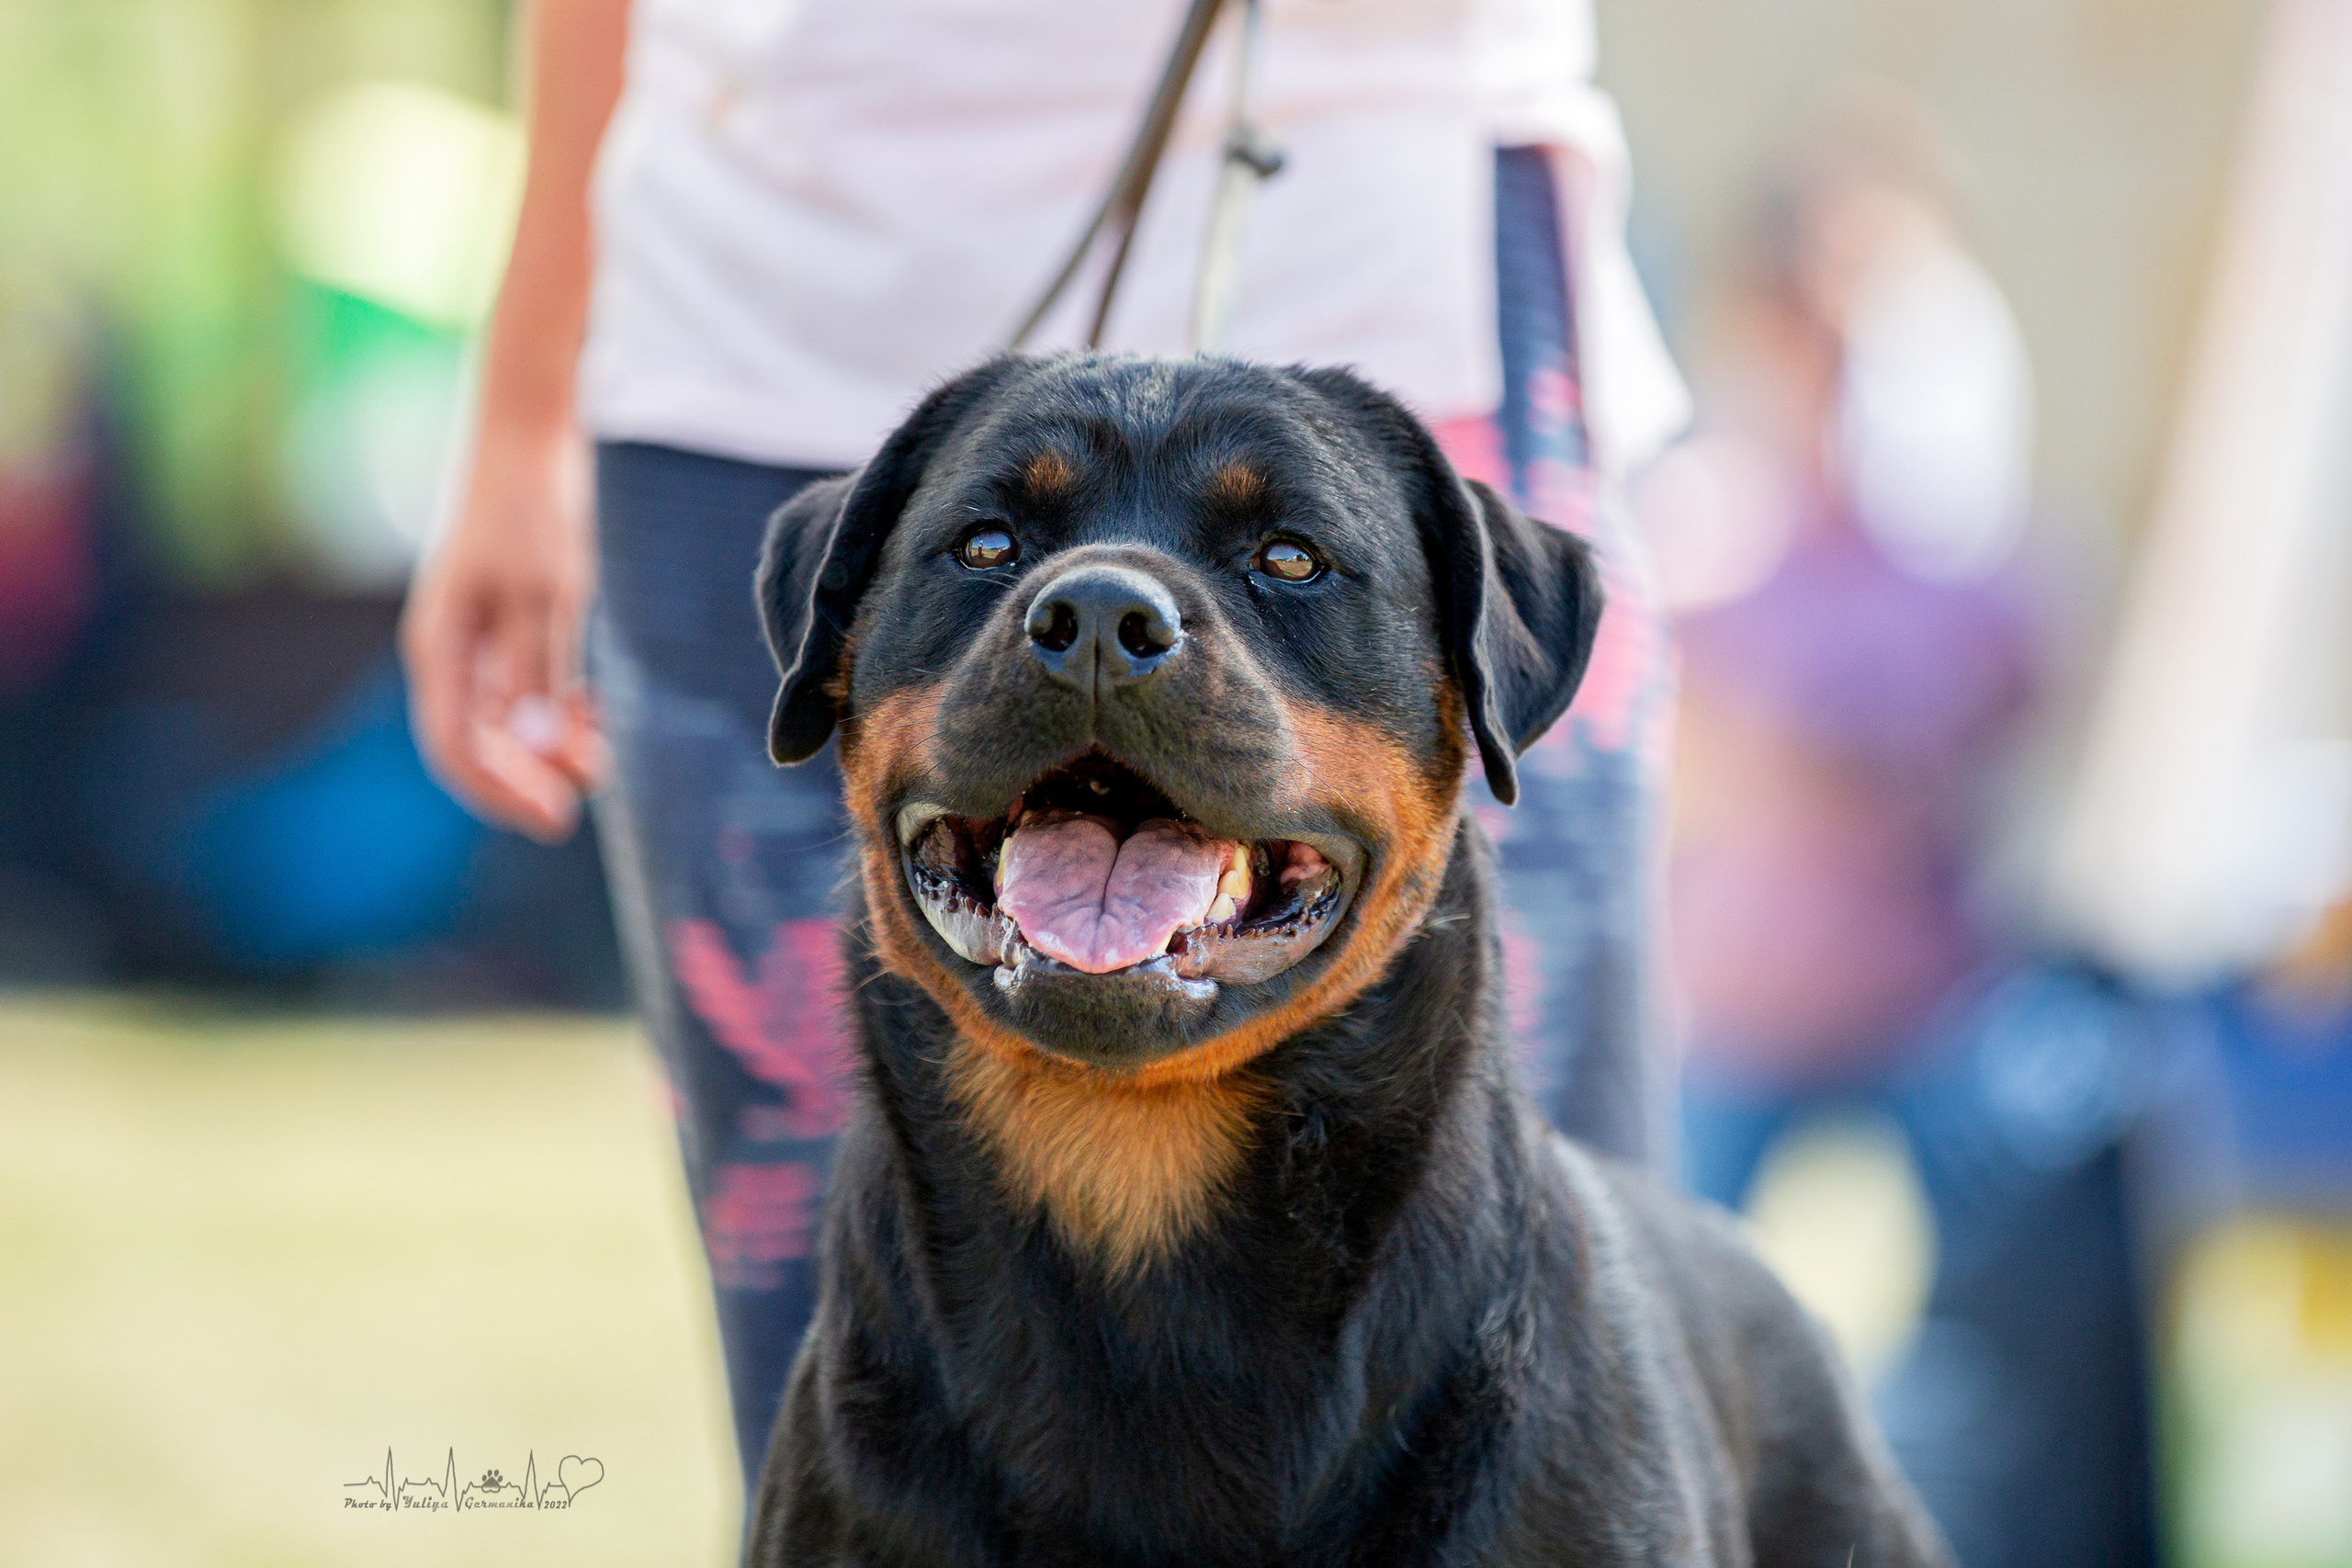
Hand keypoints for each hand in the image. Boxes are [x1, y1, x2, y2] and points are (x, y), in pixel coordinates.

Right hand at [400, 423, 606, 842]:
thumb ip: (539, 672)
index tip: (556, 818)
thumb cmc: (532, 510)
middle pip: (479, 745)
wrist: (529, 438)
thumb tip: (539, 748)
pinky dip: (555, 712)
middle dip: (529, 777)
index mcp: (441, 649)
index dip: (503, 794)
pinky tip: (592, 715)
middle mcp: (450, 652)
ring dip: (548, 748)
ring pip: (505, 722)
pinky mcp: (504, 623)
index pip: (457, 750)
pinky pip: (522, 690)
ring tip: (599, 757)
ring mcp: (475, 639)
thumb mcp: (545, 595)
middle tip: (585, 795)